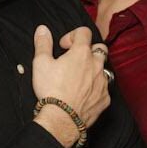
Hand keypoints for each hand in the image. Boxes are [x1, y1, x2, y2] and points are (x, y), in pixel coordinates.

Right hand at [32, 25, 109, 147]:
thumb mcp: (41, 63)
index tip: (64, 46)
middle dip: (89, 50)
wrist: (62, 118)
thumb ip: (43, 43)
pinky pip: (104, 88)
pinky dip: (96, 88)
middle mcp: (96, 65)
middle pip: (100, 48)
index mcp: (81, 53)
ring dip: (93, 69)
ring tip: (79, 78)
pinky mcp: (105, 98)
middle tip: (75, 59)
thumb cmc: (51, 90)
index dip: (72, 35)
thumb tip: (43, 30)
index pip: (84, 32)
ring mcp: (103, 82)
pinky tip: (84, 94)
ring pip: (103, 69)